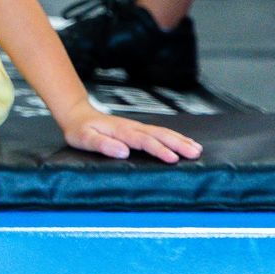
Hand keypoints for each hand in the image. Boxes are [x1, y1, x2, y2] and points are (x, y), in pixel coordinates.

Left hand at [56, 102, 201, 162]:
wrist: (77, 114)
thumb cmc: (80, 129)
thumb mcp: (84, 138)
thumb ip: (102, 144)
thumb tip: (123, 151)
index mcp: (121, 131)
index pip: (144, 141)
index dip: (159, 149)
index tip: (173, 159)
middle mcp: (132, 127)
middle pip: (159, 134)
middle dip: (178, 144)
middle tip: (195, 153)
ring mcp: (136, 127)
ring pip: (162, 132)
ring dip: (180, 140)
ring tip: (197, 149)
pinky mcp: (138, 129)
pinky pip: (159, 132)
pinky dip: (174, 137)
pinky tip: (185, 142)